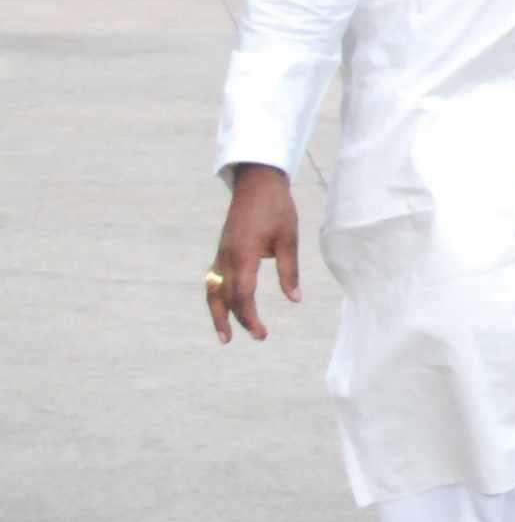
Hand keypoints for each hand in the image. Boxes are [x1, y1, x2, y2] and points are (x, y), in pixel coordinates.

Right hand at [208, 163, 298, 342]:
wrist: (257, 183)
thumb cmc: (276, 209)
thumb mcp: (289, 239)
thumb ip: (289, 271)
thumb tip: (295, 300)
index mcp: (243, 255)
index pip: (242, 296)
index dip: (249, 318)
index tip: (262, 334)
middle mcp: (226, 257)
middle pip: (226, 297)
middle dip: (238, 320)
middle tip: (256, 337)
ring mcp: (221, 254)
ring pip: (213, 290)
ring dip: (217, 313)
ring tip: (225, 335)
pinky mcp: (222, 251)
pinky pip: (213, 279)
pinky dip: (217, 297)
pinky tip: (224, 308)